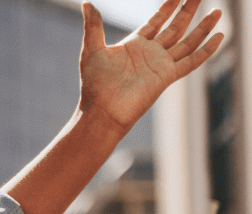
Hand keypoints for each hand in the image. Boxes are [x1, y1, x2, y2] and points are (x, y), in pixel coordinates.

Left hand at [79, 0, 222, 134]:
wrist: (101, 111)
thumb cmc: (94, 84)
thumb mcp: (92, 50)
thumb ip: (93, 26)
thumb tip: (86, 4)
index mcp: (134, 45)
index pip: (156, 20)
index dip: (168, 6)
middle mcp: (150, 53)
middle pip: (175, 26)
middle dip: (188, 10)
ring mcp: (160, 64)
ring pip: (188, 41)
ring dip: (203, 27)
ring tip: (218, 11)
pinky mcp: (167, 76)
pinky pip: (192, 61)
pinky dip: (206, 50)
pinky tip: (219, 36)